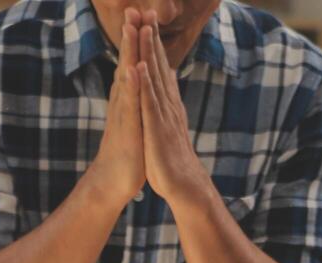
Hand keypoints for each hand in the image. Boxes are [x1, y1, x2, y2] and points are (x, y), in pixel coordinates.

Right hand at [87, 8, 144, 207]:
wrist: (115, 179)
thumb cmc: (128, 148)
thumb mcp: (135, 117)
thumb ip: (137, 96)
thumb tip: (139, 78)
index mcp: (128, 96)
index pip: (134, 60)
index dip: (139, 38)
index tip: (144, 14)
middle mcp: (123, 99)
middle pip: (127, 60)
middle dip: (131, 35)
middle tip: (134, 8)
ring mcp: (124, 111)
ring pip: (126, 76)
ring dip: (129, 52)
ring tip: (131, 28)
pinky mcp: (127, 127)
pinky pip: (130, 103)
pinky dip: (131, 86)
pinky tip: (134, 69)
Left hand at [137, 11, 212, 209]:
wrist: (182, 185)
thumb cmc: (172, 158)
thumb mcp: (168, 124)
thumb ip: (167, 101)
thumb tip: (167, 80)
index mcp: (166, 102)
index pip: (159, 67)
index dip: (152, 42)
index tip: (147, 18)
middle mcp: (167, 103)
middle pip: (157, 64)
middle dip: (150, 37)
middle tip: (146, 10)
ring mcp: (162, 115)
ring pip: (154, 77)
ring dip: (148, 51)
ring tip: (143, 26)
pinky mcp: (156, 128)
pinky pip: (148, 102)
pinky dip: (144, 82)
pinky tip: (138, 65)